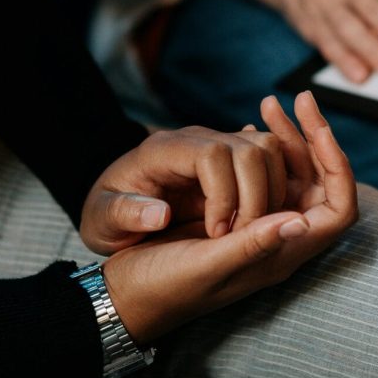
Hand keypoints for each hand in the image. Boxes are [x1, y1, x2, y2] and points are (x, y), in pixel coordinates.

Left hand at [81, 121, 288, 254]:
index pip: (213, 154)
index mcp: (163, 151)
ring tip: (248, 232)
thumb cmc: (107, 216)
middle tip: (238, 238)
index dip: (224, 195)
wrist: (116, 207)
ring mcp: (218, 145)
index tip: (215, 234)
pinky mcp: (233, 159)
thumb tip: (159, 214)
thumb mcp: (102, 221)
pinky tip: (256, 222)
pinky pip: (270, 160)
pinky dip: (275, 189)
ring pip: (268, 150)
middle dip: (255, 198)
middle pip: (250, 148)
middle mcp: (196, 139)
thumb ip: (124, 214)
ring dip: (271, 194)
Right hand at [99, 92, 356, 343]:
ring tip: (268, 104)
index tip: (318, 128)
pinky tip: (251, 124)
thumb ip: (252, 246)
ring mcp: (259, 225)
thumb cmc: (161, 287)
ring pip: (292, 175)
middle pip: (320, 184)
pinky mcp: (237, 213)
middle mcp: (277, 238)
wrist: (125, 295)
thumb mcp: (206, 267)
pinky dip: (261, 147)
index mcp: (280, 255)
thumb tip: (300, 221)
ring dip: (286, 139)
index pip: (338, 209)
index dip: (337, 166)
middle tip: (298, 101)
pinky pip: (264, 175)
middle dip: (312, 141)